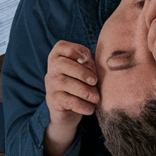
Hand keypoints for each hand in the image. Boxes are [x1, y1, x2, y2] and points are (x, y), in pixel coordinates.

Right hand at [42, 41, 97, 155]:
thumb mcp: (84, 69)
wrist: (67, 107)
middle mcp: (52, 69)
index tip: (89, 60)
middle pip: (62, 64)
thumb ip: (89, 63)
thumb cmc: (80, 82)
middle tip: (95, 81)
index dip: (78, 51)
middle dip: (82, 72)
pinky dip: (82, 105)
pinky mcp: (54, 100)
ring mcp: (51, 85)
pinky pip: (68, 101)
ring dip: (85, 90)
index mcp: (58, 57)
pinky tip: (91, 108)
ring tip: (96, 97)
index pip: (62, 47)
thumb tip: (104, 64)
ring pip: (65, 83)